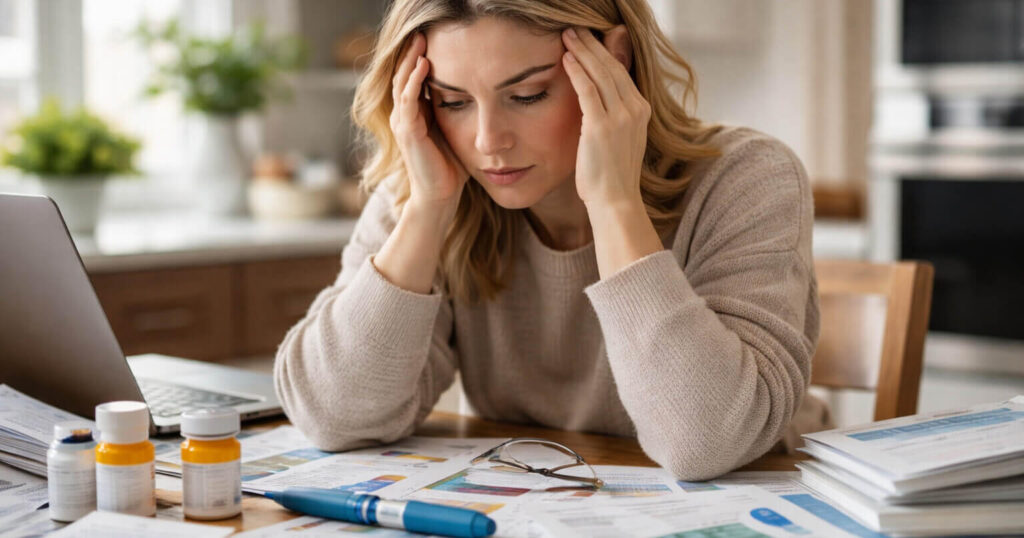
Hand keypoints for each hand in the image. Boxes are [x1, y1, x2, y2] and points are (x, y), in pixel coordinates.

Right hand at [390, 32, 468, 213]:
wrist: (440, 196)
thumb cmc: (451, 168)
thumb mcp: (455, 132)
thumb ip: (458, 114)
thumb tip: (478, 96)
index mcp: (413, 116)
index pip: (411, 80)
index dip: (418, 59)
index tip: (432, 40)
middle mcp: (403, 117)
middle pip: (402, 76)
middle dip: (411, 53)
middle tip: (423, 32)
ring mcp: (402, 124)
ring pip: (401, 83)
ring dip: (410, 60)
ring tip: (421, 40)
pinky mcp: (408, 132)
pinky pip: (408, 100)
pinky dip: (415, 81)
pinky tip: (423, 65)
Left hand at [561, 26, 650, 208]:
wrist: (615, 202)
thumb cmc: (610, 176)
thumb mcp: (616, 140)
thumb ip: (610, 115)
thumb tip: (599, 99)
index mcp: (641, 111)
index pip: (621, 72)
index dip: (604, 52)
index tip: (588, 40)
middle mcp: (635, 110)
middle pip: (612, 67)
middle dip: (592, 44)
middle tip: (574, 29)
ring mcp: (621, 117)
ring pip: (600, 73)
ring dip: (582, 51)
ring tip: (566, 36)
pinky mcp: (602, 126)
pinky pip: (588, 90)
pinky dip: (577, 71)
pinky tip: (566, 59)